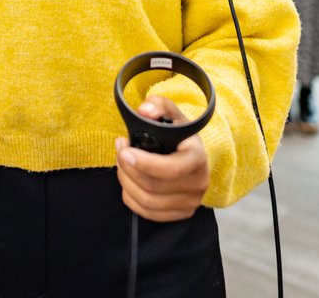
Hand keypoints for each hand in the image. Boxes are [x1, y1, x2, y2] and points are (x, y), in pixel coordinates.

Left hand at [115, 95, 209, 221]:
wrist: (193, 155)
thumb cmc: (180, 134)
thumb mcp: (172, 114)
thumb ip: (158, 105)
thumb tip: (144, 110)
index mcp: (197, 158)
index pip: (171, 169)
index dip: (144, 163)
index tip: (124, 151)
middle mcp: (198, 184)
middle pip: (153, 186)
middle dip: (127, 168)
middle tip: (120, 150)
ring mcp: (189, 203)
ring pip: (146, 201)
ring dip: (126, 181)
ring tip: (122, 163)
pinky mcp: (180, 214)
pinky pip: (146, 212)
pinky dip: (130, 197)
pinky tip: (129, 180)